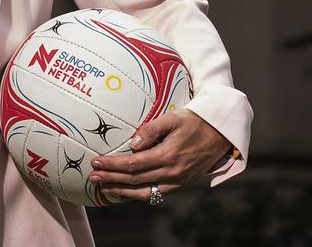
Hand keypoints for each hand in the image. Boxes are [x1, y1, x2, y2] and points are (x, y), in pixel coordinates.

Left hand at [88, 109, 232, 204]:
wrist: (220, 133)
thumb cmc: (194, 121)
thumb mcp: (173, 117)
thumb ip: (152, 129)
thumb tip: (132, 143)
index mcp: (168, 155)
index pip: (133, 164)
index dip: (112, 165)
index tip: (96, 161)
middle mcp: (172, 172)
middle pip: (134, 179)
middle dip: (111, 178)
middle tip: (92, 176)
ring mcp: (177, 181)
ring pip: (144, 192)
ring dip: (121, 190)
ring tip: (103, 187)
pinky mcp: (181, 183)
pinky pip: (156, 193)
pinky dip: (138, 195)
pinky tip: (125, 191)